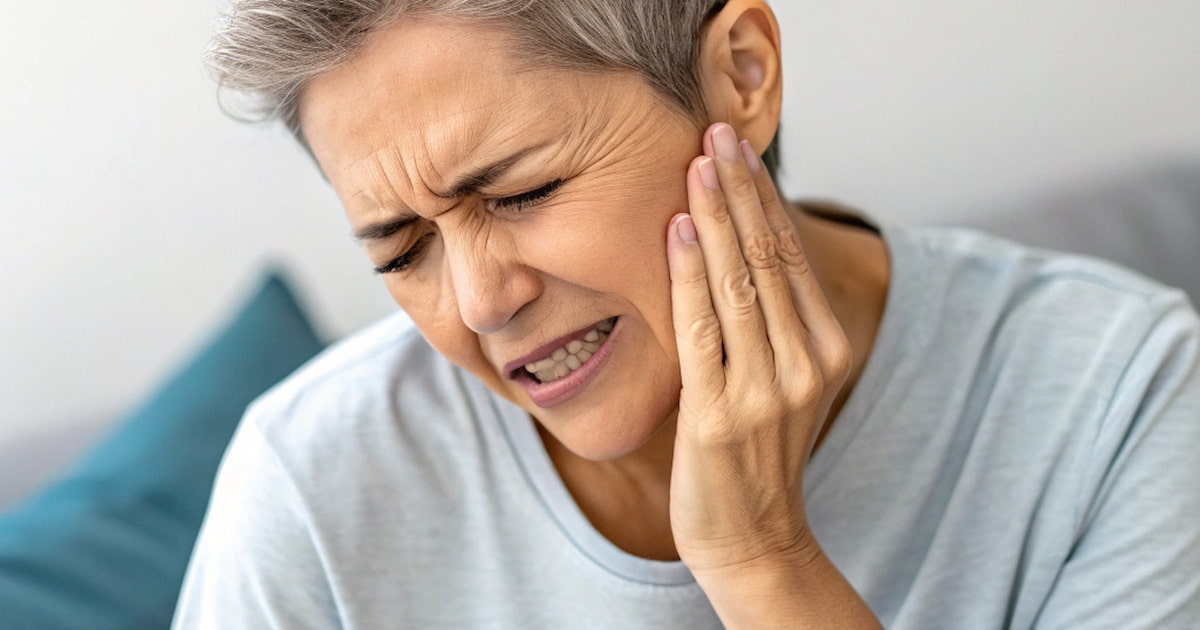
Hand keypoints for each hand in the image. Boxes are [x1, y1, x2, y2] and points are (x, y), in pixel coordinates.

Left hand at [666, 123, 851, 576]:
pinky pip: (702, 325)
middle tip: (716, 133)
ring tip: (696, 163)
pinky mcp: (721, 411)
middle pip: (770, 257)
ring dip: (715, 215)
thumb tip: (735, 243)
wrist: (750, 535)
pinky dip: (691, 272)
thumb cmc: (754, 451)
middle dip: (740, 190)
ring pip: (739, 281)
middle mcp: (806, 362)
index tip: (738, 149)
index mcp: (826, 348)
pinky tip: (680, 228)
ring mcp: (766, 387)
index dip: (762, 198)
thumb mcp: (777, 377)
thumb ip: (768, 319)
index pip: (790, 256)